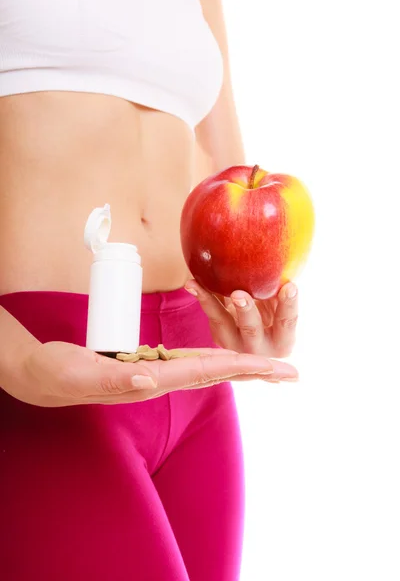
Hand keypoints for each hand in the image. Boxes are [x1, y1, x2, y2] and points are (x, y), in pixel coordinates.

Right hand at [7, 339, 297, 406]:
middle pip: (219, 372)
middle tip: (292, 370)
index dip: (244, 367)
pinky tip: (228, 355)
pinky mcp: (150, 363)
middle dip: (256, 371)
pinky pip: (191, 359)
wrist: (46, 378)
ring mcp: (158, 372)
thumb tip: (150, 380)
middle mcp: (162, 379)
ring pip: (209, 367)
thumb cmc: (60, 375)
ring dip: (242, 365)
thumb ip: (114, 379)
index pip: (208, 371)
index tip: (277, 368)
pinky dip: (216, 356)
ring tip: (271, 364)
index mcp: (153, 380)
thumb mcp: (81, 373)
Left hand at [184, 280, 298, 357]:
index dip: (289, 306)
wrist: (253, 322)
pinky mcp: (218, 335)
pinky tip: (192, 283)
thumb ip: (281, 292)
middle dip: (246, 312)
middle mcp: (258, 350)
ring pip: (222, 323)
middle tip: (238, 294)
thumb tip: (284, 266)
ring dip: (210, 303)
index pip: (287, 323)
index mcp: (282, 342)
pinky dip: (202, 296)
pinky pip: (210, 314)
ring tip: (197, 285)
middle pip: (251, 330)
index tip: (290, 286)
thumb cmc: (275, 310)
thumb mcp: (281, 304)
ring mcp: (234, 345)